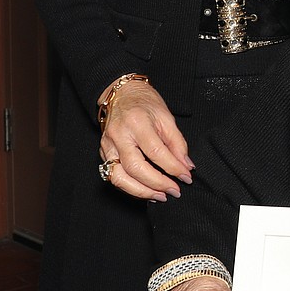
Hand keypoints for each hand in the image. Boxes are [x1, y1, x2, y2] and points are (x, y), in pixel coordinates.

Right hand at [98, 79, 193, 200]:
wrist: (121, 94)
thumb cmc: (145, 103)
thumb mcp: (166, 117)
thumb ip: (177, 143)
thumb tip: (186, 166)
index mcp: (136, 122)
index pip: (156, 152)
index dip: (173, 168)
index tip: (186, 177)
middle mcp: (119, 135)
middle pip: (136, 168)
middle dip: (158, 184)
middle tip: (174, 191)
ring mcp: (108, 146)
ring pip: (120, 178)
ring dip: (142, 192)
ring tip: (161, 196)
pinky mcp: (104, 154)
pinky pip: (115, 177)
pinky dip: (131, 187)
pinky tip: (147, 190)